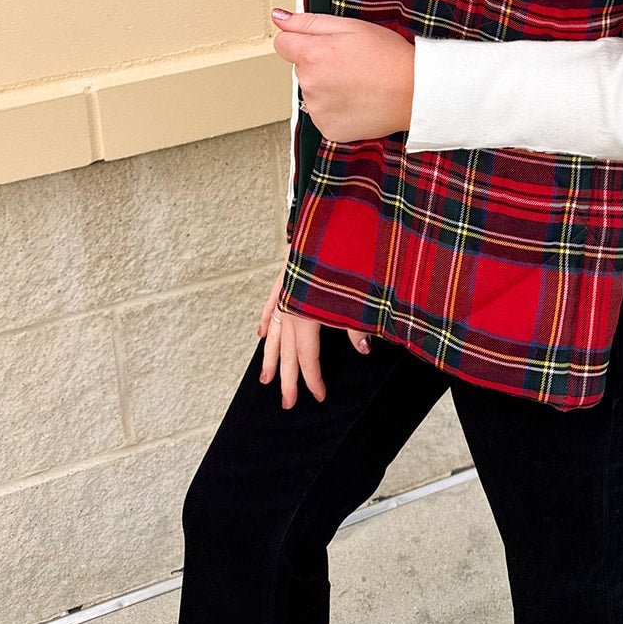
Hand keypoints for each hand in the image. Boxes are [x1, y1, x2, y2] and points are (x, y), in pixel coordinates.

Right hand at [257, 268, 374, 407]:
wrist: (332, 220)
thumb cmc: (345, 256)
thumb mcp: (357, 295)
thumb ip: (357, 326)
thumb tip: (363, 349)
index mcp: (305, 314)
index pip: (307, 357)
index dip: (313, 379)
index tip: (319, 396)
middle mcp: (290, 307)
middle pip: (286, 352)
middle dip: (287, 379)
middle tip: (288, 403)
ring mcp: (283, 292)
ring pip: (272, 333)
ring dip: (270, 357)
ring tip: (265, 378)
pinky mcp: (283, 278)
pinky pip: (270, 306)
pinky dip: (265, 321)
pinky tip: (259, 333)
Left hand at [270, 9, 413, 143]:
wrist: (414, 92)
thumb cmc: (388, 56)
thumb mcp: (351, 27)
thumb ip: (309, 22)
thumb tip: (279, 18)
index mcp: (312, 55)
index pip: (282, 44)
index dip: (301, 40)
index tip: (322, 45)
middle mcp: (309, 84)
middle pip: (300, 69)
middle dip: (318, 64)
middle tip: (350, 63)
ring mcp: (317, 110)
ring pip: (311, 92)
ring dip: (327, 88)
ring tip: (357, 83)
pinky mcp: (328, 129)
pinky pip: (322, 114)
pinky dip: (335, 109)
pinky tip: (356, 101)